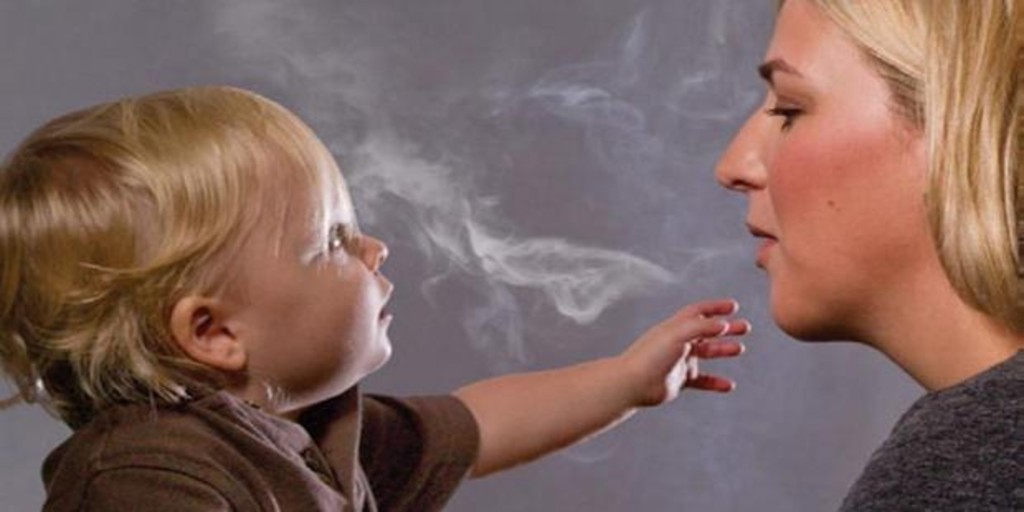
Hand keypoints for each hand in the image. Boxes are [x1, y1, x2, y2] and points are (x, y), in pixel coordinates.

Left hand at [620, 298, 749, 406]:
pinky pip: (702, 380)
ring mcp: (679, 360)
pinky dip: (716, 382)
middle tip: (746, 328)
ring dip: (723, 350)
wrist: (633, 383)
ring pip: (707, 353)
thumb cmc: (651, 355)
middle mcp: (678, 341)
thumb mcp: (678, 334)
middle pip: (707, 331)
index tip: (734, 306)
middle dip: (727, 328)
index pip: (699, 311)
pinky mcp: (680, 380)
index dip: (716, 307)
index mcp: (675, 327)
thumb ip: (702, 327)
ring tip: (740, 349)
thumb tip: (724, 324)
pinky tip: (728, 385)